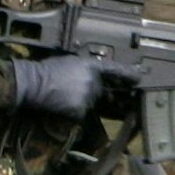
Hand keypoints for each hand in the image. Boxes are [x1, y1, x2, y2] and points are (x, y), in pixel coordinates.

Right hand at [12, 55, 140, 119]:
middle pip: (101, 90)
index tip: (141, 76)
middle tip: (72, 88)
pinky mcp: (81, 110)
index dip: (129, 73)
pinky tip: (62, 104)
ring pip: (91, 102)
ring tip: (64, 94)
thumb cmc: (46, 70)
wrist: (33, 83)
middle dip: (92, 90)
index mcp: (91, 66)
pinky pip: (82, 112)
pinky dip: (74, 110)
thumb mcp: (69, 62)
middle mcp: (93, 81)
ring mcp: (88, 96)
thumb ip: (85, 68)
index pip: (114, 69)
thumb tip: (94, 77)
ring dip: (82, 100)